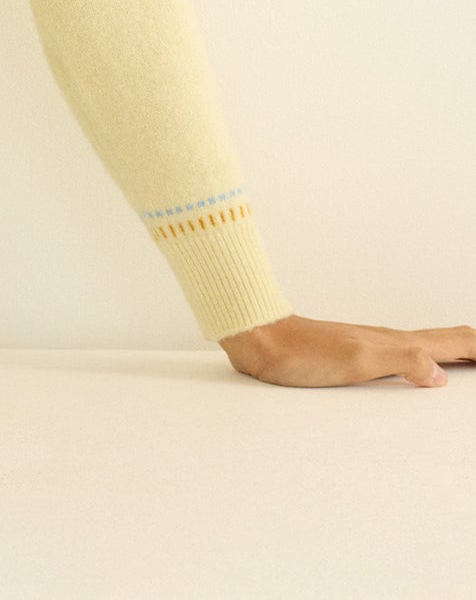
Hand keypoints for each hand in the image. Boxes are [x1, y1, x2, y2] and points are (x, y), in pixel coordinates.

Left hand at [218, 313, 475, 387]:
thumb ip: (402, 361)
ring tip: (468, 358)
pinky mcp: (353, 354)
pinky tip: (418, 368)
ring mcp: (371, 345)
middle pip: (444, 339)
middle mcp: (388, 340)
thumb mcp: (357, 360)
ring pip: (425, 345)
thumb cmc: (301, 352)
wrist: (258, 339)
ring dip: (454, 350)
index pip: (452, 341)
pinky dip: (425, 359)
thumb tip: (441, 375)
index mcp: (396, 342)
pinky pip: (402, 354)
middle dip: (473, 346)